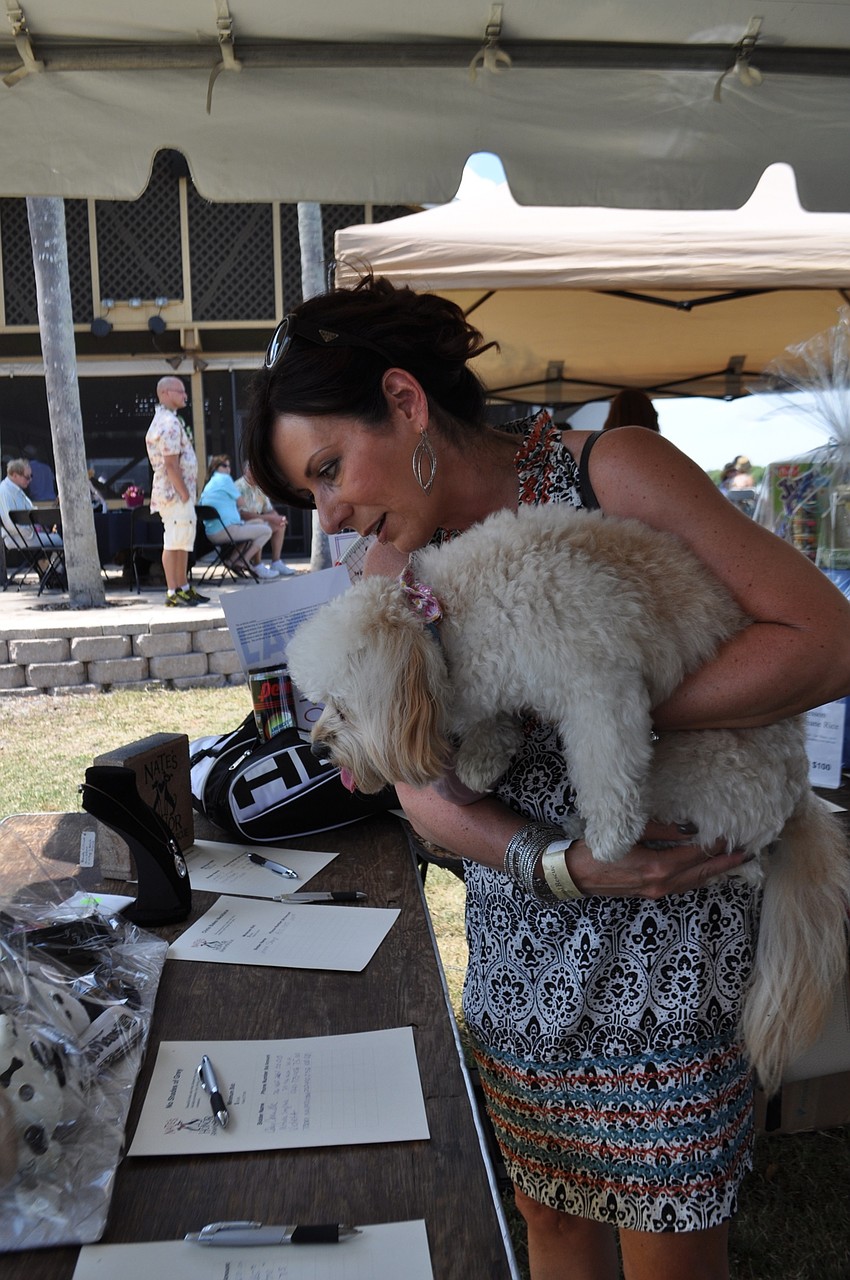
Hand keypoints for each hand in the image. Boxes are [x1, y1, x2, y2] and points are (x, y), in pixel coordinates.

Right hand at [564, 822, 748, 898]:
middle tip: (749, 852)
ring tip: (735, 861)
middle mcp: (661, 884)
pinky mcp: (651, 893)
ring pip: (694, 882)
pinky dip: (699, 876)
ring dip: (715, 871)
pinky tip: (706, 870)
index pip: (695, 855)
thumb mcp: (629, 834)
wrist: (573, 875)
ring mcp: (657, 892)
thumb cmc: (596, 851)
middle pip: (702, 873)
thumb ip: (661, 830)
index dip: (716, 846)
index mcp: (657, 868)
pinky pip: (683, 885)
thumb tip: (690, 827)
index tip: (734, 835)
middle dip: (726, 863)